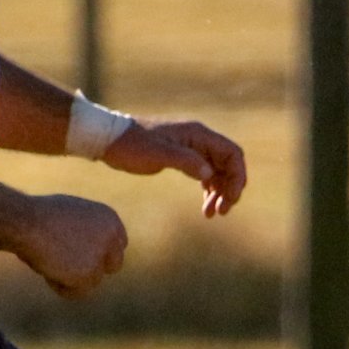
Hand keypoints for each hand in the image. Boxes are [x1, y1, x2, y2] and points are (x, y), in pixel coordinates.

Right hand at [15, 193, 128, 297]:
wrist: (27, 222)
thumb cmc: (37, 216)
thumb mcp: (67, 216)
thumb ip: (81, 231)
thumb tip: (79, 248)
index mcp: (108, 218)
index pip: (118, 244)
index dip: (103, 255)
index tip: (88, 262)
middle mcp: (111, 236)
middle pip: (114, 265)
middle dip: (94, 270)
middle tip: (71, 272)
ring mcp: (101, 256)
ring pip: (92, 281)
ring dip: (69, 277)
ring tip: (47, 262)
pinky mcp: (90, 274)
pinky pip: (76, 292)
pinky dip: (60, 286)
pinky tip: (48, 270)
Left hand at [102, 117, 246, 216]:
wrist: (111, 139)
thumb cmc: (133, 145)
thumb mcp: (159, 154)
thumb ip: (186, 161)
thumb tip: (209, 173)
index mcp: (198, 134)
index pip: (232, 154)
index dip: (237, 176)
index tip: (231, 198)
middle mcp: (200, 139)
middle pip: (228, 164)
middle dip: (229, 188)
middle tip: (222, 212)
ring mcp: (192, 148)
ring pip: (217, 172)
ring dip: (219, 192)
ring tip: (212, 214)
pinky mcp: (183, 158)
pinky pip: (205, 175)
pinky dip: (208, 190)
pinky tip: (205, 207)